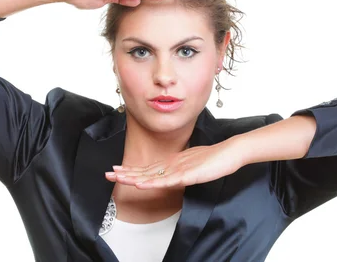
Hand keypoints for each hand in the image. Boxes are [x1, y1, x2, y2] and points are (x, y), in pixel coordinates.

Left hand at [105, 137, 244, 188]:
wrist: (229, 152)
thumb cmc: (214, 159)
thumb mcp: (192, 167)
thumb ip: (181, 172)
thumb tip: (171, 177)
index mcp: (172, 163)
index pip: (148, 169)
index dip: (131, 171)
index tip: (116, 172)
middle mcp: (171, 165)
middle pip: (145, 171)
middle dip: (125, 173)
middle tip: (107, 174)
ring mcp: (178, 169)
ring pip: (151, 175)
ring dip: (134, 177)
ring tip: (118, 178)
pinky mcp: (187, 174)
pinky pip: (166, 180)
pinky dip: (152, 183)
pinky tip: (141, 184)